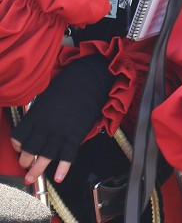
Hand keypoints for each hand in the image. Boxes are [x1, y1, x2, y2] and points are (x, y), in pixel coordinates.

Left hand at [10, 55, 113, 183]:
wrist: (89, 79)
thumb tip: (34, 124)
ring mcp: (61, 132)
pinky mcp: (76, 134)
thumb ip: (38, 112)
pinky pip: (68, 155)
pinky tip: (58, 178)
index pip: (19, 137)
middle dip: (25, 161)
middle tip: (25, 166)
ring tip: (32, 178)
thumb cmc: (68, 85)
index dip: (16, 146)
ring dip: (37, 170)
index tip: (19, 149)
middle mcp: (45, 126)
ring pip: (45, 156)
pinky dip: (63, 168)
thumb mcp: (45, 96)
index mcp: (36, 116)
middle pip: (30, 150)